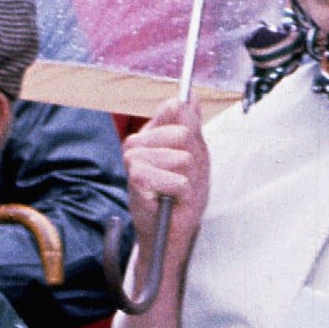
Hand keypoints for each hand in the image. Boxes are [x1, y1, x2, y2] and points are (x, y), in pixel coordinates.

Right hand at [121, 100, 209, 290]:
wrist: (169, 231)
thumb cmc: (182, 197)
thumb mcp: (195, 157)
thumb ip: (191, 125)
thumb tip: (191, 96)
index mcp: (151, 132)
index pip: (177, 108)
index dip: (192, 135)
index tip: (188, 156)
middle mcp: (137, 141)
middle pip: (184, 134)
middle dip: (193, 161)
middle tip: (183, 180)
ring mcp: (133, 157)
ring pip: (183, 158)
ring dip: (187, 180)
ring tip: (175, 191)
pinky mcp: (136, 177)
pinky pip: (177, 180)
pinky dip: (180, 194)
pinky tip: (167, 200)